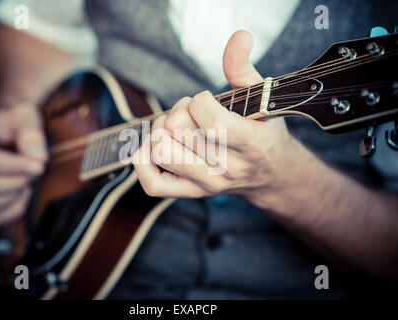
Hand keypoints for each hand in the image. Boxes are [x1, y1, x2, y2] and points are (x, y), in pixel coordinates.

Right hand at [0, 104, 47, 227]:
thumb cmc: (19, 121)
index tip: (39, 165)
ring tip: (27, 184)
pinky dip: (11, 212)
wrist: (14, 126)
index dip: (13, 167)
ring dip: (12, 199)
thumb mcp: (26, 116)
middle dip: (14, 183)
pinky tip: (23, 196)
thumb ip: (31, 134)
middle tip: (35, 173)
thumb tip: (38, 159)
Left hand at [133, 30, 301, 204]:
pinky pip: (152, 183)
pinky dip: (143, 159)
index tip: (207, 101)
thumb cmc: (263, 132)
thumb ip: (243, 68)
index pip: (211, 122)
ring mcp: (208, 185)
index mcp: (252, 145)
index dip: (200, 101)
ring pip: (161, 150)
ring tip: (176, 127)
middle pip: (177, 130)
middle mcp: (229, 169)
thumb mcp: (261, 99)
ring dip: (161, 129)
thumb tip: (239, 36)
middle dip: (179, 110)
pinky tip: (156, 144)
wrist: (270, 174)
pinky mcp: (191, 193)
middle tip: (191, 112)